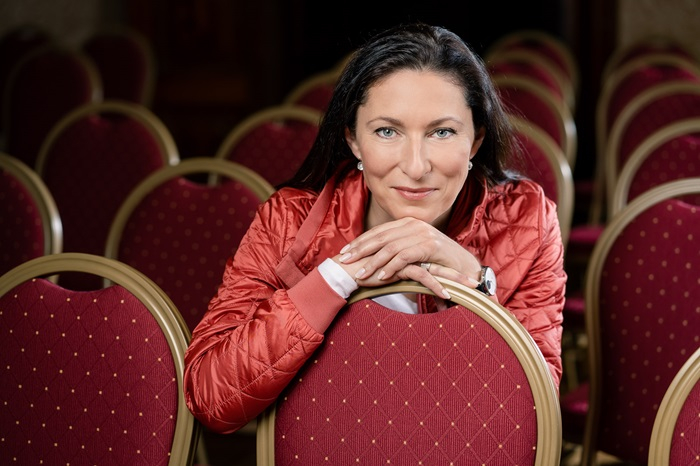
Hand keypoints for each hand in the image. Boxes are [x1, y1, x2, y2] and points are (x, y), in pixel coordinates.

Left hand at [336, 217, 481, 297]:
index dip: (360, 241)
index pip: (379, 231)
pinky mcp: (430, 246)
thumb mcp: (415, 252)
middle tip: (345, 261)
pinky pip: (404, 256)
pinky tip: (381, 277)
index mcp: (408, 223)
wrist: (465, 267)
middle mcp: (414, 225)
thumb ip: (397, 250)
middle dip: (360, 249)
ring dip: (373, 262)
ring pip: (390, 247)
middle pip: (381, 236)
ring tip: (361, 274)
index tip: (344, 251)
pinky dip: (391, 267)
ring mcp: (423, 234)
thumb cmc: (438, 263)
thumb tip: (372, 257)